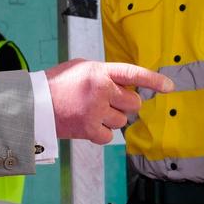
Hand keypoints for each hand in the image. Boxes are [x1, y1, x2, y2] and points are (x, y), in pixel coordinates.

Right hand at [45, 59, 172, 143]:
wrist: (34, 104)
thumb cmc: (58, 84)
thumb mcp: (83, 67)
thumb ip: (106, 73)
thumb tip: (127, 82)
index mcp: (99, 71)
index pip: (133, 73)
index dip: (153, 80)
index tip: (169, 86)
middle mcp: (100, 90)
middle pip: (133, 102)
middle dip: (125, 104)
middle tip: (108, 101)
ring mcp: (95, 111)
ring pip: (122, 120)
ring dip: (112, 118)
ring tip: (92, 111)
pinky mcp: (88, 129)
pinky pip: (110, 136)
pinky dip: (102, 132)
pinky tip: (89, 124)